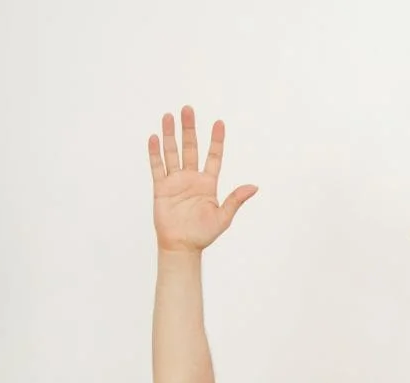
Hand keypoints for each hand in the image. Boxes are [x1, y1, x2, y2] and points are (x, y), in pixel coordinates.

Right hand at [148, 106, 257, 253]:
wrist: (182, 246)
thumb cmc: (203, 234)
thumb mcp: (223, 217)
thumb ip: (236, 200)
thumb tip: (254, 187)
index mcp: (208, 184)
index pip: (213, 157)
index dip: (216, 140)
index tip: (219, 123)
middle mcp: (191, 179)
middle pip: (190, 148)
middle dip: (189, 129)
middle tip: (188, 109)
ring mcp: (175, 182)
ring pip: (172, 153)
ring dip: (170, 135)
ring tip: (169, 116)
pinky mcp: (161, 188)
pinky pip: (157, 167)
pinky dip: (155, 153)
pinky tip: (155, 138)